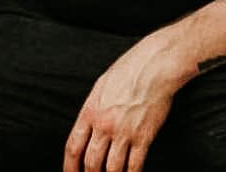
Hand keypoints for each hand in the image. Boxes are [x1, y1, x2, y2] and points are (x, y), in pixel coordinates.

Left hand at [63, 38, 176, 171]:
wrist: (155, 65)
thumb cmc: (130, 69)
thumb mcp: (101, 85)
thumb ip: (93, 109)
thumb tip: (87, 128)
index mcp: (91, 111)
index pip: (73, 147)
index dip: (70, 167)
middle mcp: (105, 124)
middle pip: (91, 163)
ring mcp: (124, 132)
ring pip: (112, 169)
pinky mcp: (143, 137)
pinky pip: (134, 166)